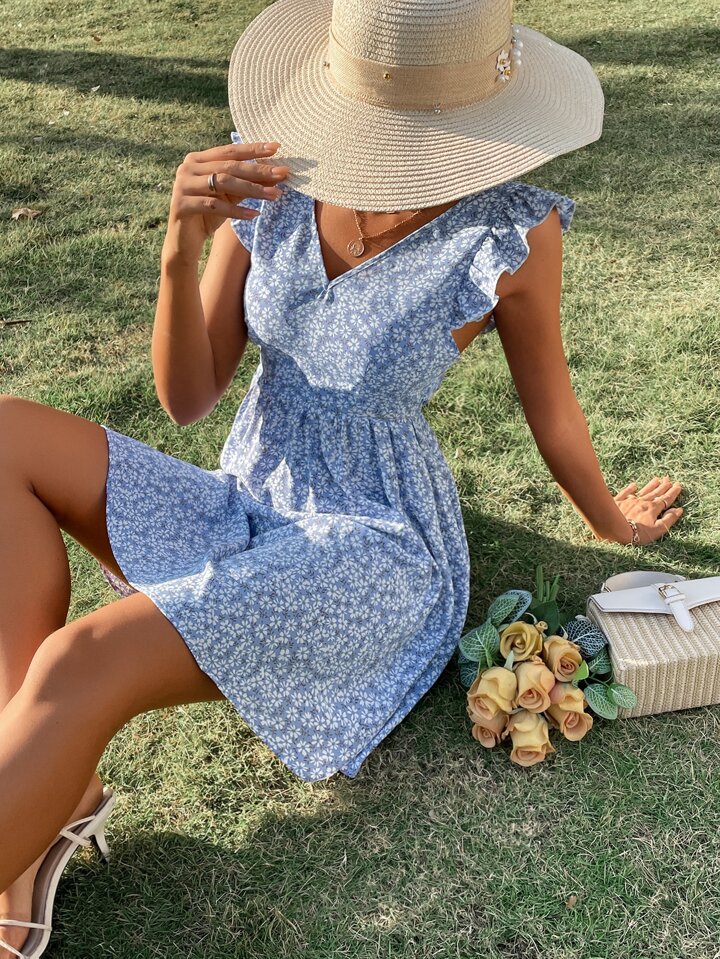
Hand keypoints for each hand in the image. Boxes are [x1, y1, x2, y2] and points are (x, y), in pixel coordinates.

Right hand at [162, 140, 289, 262]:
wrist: (185, 241)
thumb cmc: (209, 215)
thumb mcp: (231, 197)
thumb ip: (248, 183)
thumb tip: (276, 174)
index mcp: (197, 159)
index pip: (229, 151)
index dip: (252, 149)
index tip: (276, 147)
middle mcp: (188, 168)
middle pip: (228, 166)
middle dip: (258, 170)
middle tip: (281, 173)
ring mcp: (183, 185)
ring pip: (222, 183)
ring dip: (252, 189)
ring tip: (274, 194)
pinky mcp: (182, 205)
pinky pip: (214, 206)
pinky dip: (236, 210)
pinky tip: (254, 214)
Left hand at [613, 475, 683, 544]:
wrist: (614, 529)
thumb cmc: (638, 533)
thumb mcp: (658, 530)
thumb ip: (669, 519)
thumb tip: (679, 510)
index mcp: (653, 509)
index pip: (666, 499)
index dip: (673, 492)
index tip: (678, 485)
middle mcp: (642, 502)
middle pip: (655, 493)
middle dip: (663, 486)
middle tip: (668, 479)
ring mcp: (629, 501)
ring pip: (643, 491)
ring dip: (650, 485)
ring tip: (657, 479)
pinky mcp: (618, 502)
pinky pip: (625, 493)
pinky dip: (630, 489)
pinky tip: (633, 485)